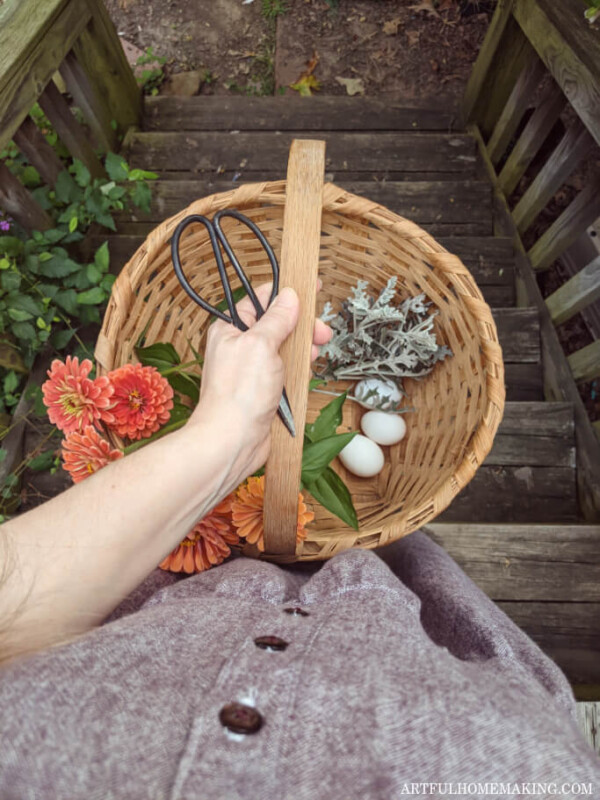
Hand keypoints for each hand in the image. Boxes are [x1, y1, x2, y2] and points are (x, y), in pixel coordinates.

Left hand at [190, 283, 330, 481]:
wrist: (232, 441)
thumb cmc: (237, 395)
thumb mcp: (261, 345)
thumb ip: (277, 319)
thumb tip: (289, 296)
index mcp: (231, 329)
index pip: (261, 300)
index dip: (287, 294)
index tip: (312, 289)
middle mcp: (241, 347)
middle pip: (279, 325)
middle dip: (302, 326)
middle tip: (320, 332)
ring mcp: (253, 370)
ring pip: (286, 349)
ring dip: (303, 349)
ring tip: (313, 355)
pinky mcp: (264, 390)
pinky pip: (287, 372)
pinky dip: (299, 370)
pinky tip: (306, 373)